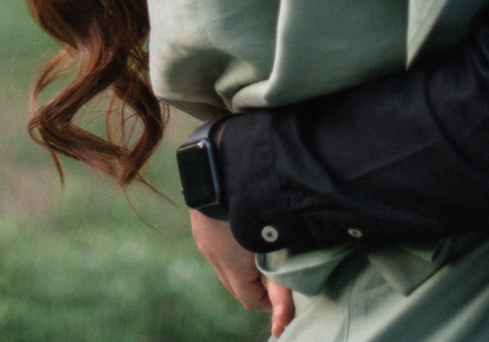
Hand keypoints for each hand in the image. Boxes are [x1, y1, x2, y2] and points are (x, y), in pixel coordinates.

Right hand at [190, 209, 295, 334]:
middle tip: (279, 271)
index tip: (288, 289)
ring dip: (244, 261)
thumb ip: (280, 288)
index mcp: (231, 265)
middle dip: (257, 283)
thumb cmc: (259, 206)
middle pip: (236, 284)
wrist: (226, 162)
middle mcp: (212, 253)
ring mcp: (203, 233)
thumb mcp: (274, 252)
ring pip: (225, 262)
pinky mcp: (200, 214)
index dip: (272, 300)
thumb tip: (282, 326)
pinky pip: (217, 241)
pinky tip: (246, 227)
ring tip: (264, 247)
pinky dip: (233, 242)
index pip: (251, 301)